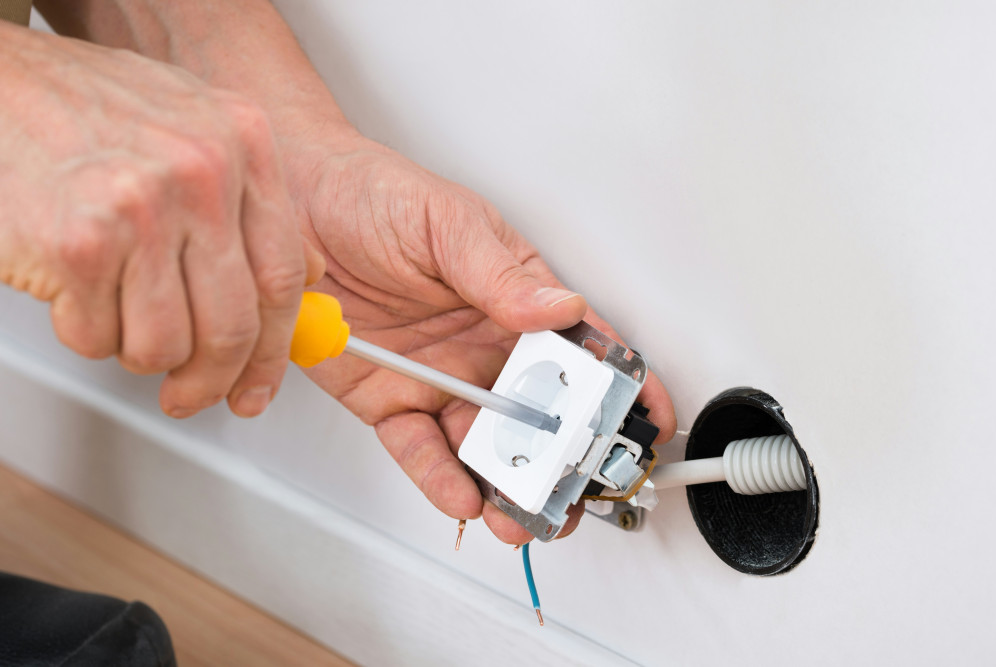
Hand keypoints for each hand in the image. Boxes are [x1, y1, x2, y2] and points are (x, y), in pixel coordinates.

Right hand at [0, 25, 323, 418]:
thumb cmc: (87, 109)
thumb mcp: (197, 129)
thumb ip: (254, 202)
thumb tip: (310, 273)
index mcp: (244, 143)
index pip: (284, 276)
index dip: (274, 349)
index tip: (259, 384)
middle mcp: (203, 172)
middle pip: (233, 325)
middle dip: (211, 380)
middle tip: (191, 394)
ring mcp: (144, 206)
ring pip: (166, 345)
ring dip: (139, 353)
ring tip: (118, 314)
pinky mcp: (80, 242)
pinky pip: (99, 337)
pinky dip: (86, 332)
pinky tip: (76, 292)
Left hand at [292, 133, 676, 542]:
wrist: (286, 206)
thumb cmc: (373, 194)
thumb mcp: (445, 222)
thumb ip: (500, 275)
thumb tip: (559, 309)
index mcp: (515, 297)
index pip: (582, 347)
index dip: (622, 384)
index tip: (646, 418)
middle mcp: (485, 345)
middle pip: (540, 413)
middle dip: (563, 456)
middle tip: (573, 485)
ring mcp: (441, 379)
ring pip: (486, 445)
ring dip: (506, 484)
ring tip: (517, 512)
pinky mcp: (390, 400)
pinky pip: (420, 449)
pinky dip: (440, 476)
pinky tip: (461, 494)